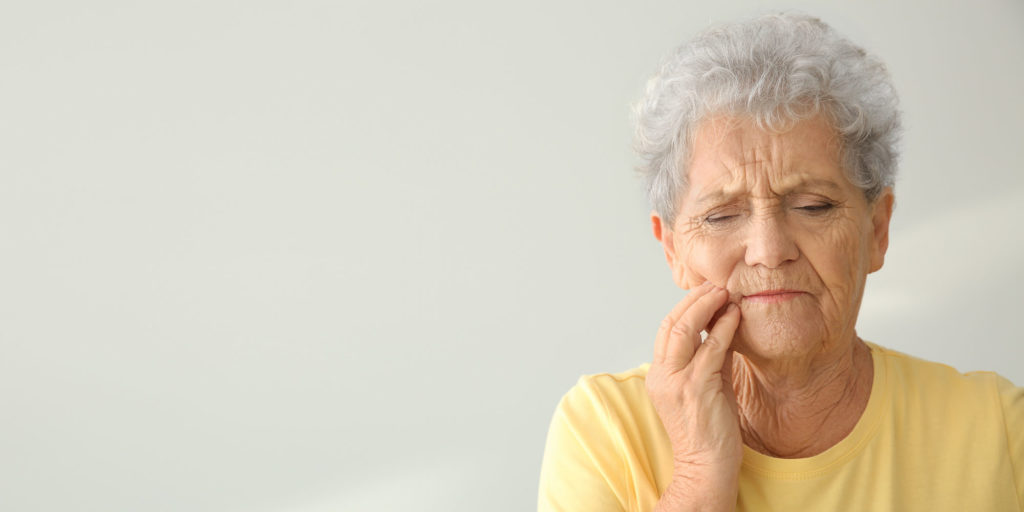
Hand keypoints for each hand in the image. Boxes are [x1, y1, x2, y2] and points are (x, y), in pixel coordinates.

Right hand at [646, 282, 742, 510]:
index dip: (685, 307)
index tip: (706, 292)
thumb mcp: (707, 387)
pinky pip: (710, 349)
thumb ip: (712, 357)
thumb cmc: (708, 432)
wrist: (706, 468)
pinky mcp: (697, 389)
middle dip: (694, 300)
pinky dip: (723, 328)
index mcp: (659, 375)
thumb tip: (724, 327)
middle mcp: (662, 375)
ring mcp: (677, 382)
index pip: (667, 330)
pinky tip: (734, 315)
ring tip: (724, 291)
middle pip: (671, 324)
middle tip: (715, 284)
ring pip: (685, 330)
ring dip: (706, 306)